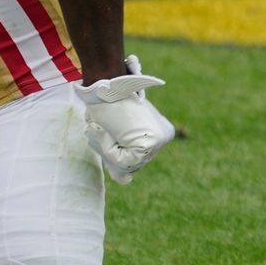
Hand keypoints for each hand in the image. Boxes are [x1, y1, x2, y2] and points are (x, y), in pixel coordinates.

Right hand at [78, 55, 176, 182]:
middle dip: (110, 150)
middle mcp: (163, 137)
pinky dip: (108, 149)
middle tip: (102, 127)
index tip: (109, 128)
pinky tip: (108, 129)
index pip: (133, 158)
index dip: (112, 149)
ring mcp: (160, 141)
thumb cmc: (104, 104)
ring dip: (106, 148)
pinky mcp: (152, 143)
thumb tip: (128, 181)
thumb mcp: (112, 135)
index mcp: (157, 132)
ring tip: (103, 125)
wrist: (105, 83)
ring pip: (125, 165)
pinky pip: (123, 162)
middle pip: (130, 163)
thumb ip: (120, 159)